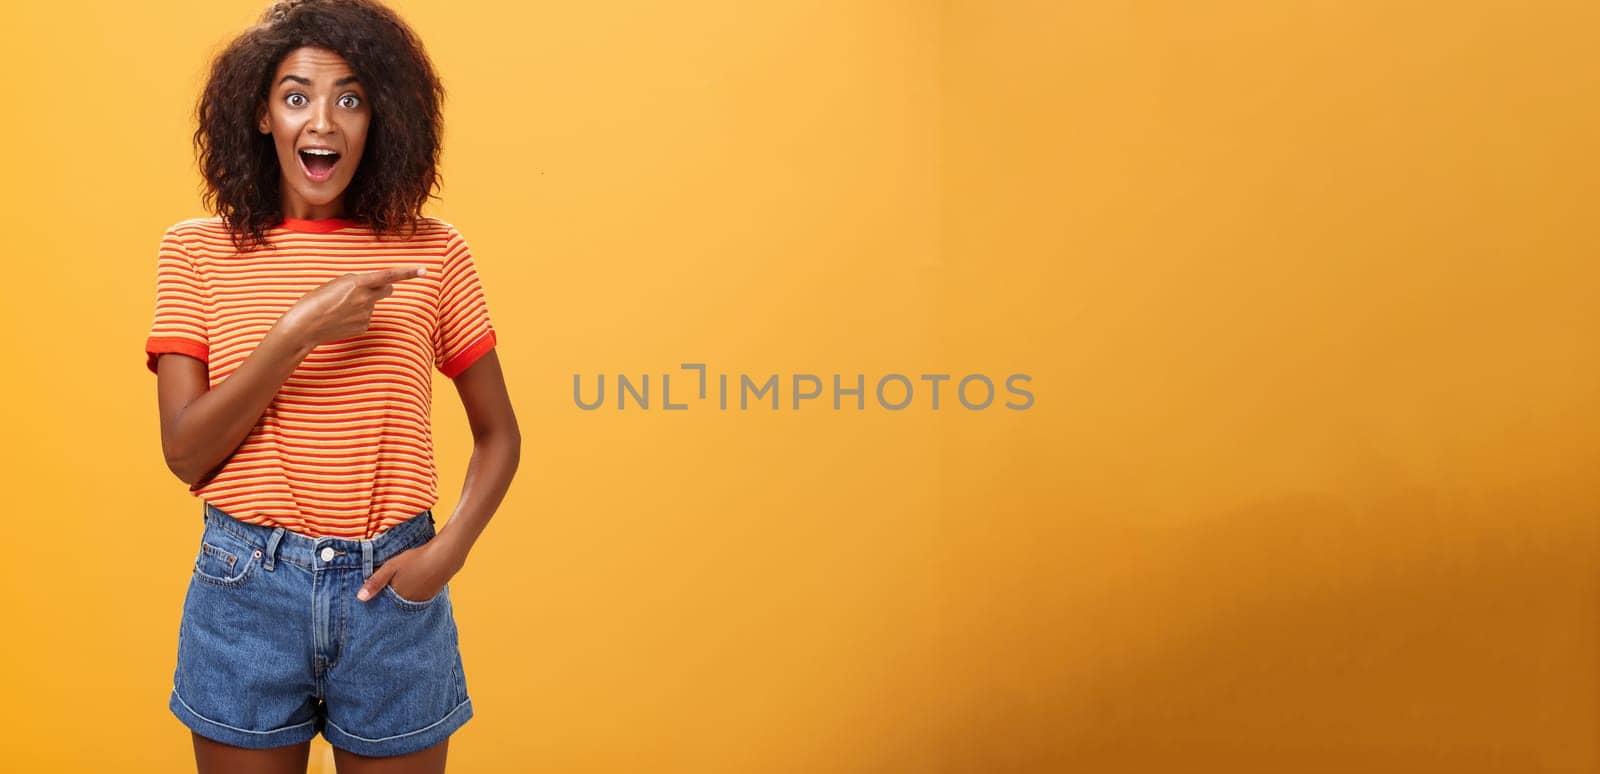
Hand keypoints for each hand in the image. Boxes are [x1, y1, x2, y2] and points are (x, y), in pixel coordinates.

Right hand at [281, 266, 427, 348]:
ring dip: (362, 303)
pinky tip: (340, 319)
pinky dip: (356, 317)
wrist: (304, 326)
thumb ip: (357, 282)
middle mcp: (366, 298)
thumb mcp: (337, 283)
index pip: (389, 275)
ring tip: (339, 307)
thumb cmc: (316, 300)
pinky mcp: (363, 327)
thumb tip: (371, 288)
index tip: (424, 270)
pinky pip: (365, 318)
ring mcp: (366, 314)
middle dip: (384, 288)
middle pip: (387, 290)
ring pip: (372, 304)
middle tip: (365, 290)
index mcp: (358, 282)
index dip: (408, 272)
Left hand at [357, 540, 461, 603]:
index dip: (375, 602)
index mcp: (397, 597)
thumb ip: (375, 582)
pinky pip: (414, 601)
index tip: (368, 602)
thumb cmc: (416, 560)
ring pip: (403, 604)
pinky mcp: (428, 598)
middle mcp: (408, 604)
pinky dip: (409, 596)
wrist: (444, 557)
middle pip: (392, 607)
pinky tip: (410, 585)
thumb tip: (360, 598)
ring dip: (398, 599)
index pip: (381, 606)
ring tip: (398, 586)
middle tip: (384, 592)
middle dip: (386, 603)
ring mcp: (419, 602)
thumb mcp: (391, 567)